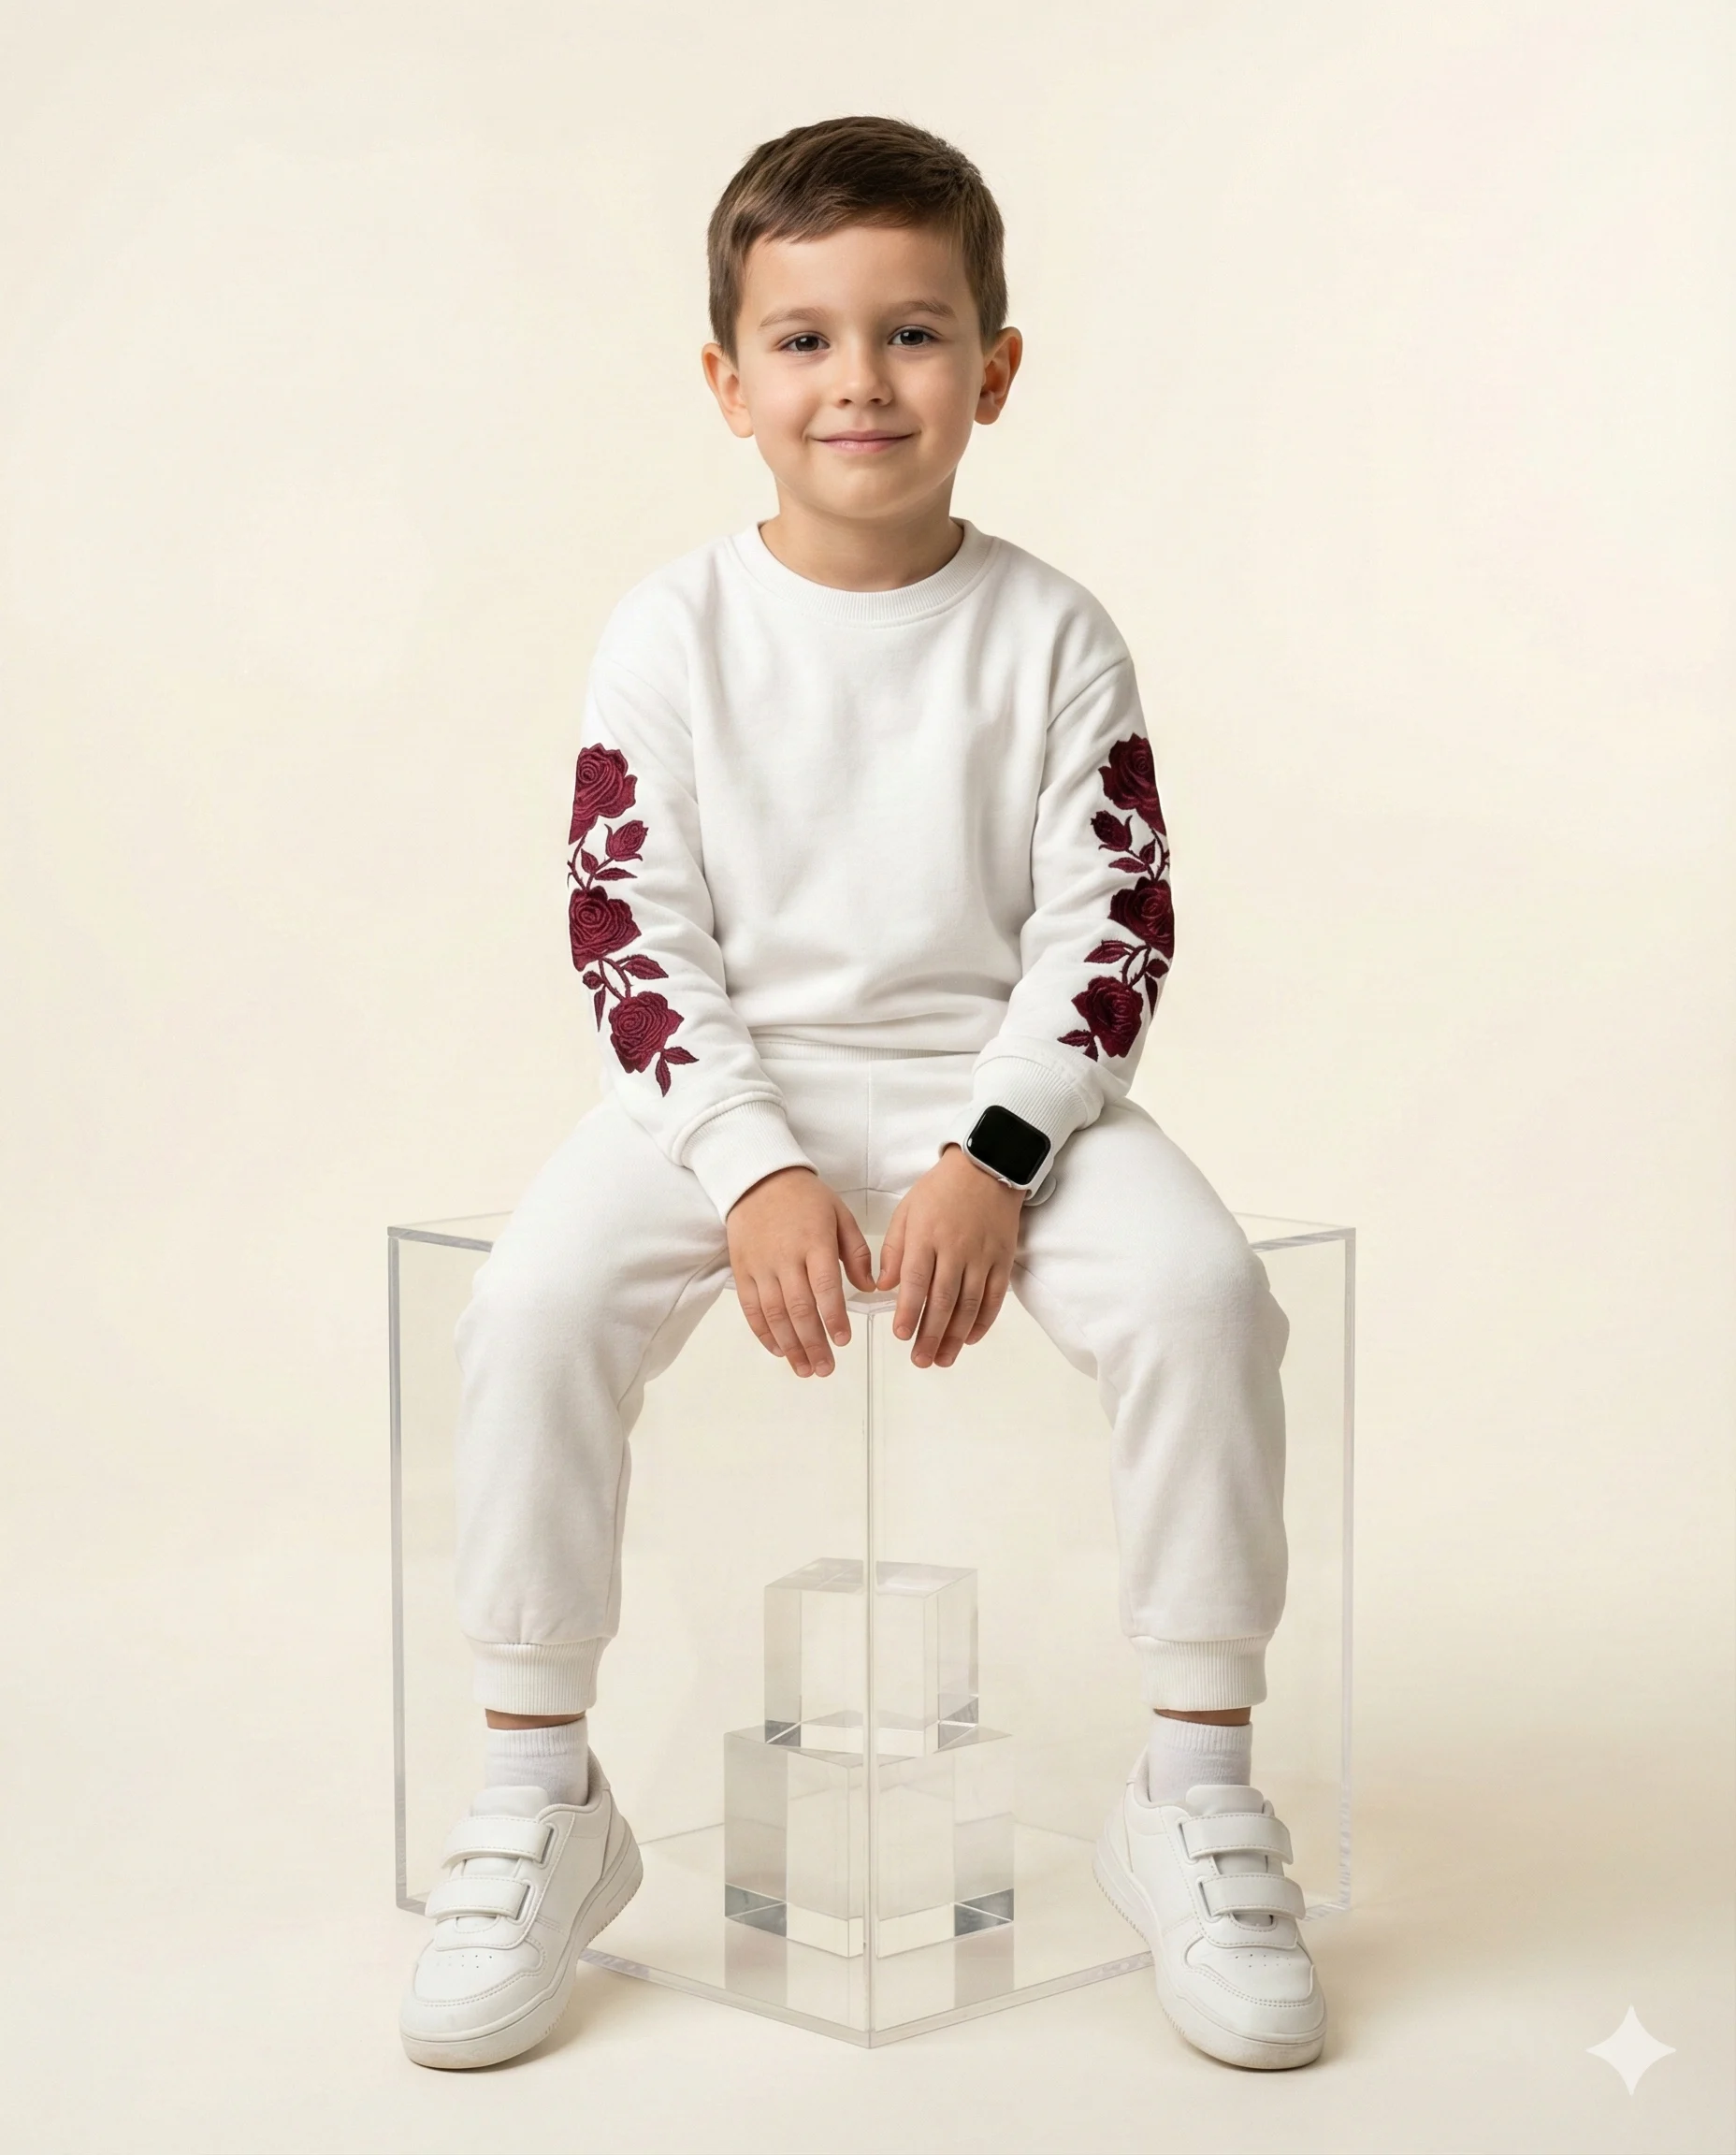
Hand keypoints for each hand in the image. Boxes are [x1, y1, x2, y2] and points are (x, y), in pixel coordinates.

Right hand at [725, 1167, 875, 1377]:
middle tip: (826, 1368)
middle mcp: (785, 1257)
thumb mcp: (840, 1215)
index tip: (843, 1342)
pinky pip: (751, 1308)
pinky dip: (764, 1332)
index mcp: (814, 1242)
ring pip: (774, 1314)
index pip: (825, 1287)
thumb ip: (856, 1252)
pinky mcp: (742, 1270)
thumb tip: (870, 1288)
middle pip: (799, 1308)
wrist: (758, 1179)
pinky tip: (779, 1350)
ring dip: (790, 1345)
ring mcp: (760, 1266)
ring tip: (805, 1369)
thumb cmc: (806, 1199)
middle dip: (813, 1343)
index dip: (833, 1318)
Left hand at [876, 1144, 1022, 1367]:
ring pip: (970, 1304)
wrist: (986, 1168)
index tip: (901, 1335)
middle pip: (944, 1300)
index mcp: (927, 1236)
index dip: (909, 1311)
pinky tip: (970, 1339)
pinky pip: (995, 1297)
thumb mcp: (907, 1211)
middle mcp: (956, 1249)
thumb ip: (894, 1250)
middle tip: (920, 1360)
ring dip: (955, 1336)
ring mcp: (982, 1256)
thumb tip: (884, 1287)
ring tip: (942, 1359)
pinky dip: (984, 1321)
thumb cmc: (940, 1190)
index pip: (917, 1281)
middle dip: (930, 1334)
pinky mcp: (1002, 1259)